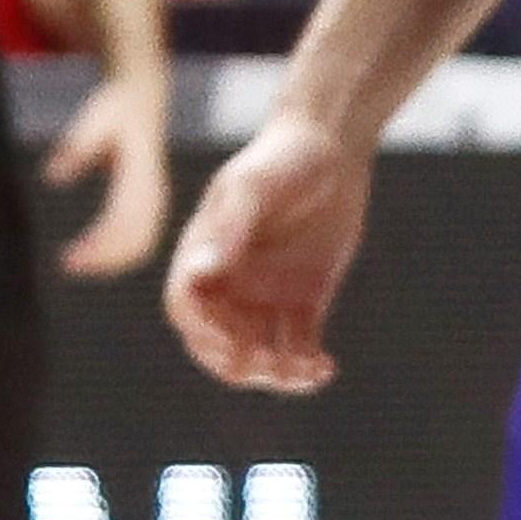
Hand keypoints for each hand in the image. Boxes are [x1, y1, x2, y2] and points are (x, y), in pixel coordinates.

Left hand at [45, 65, 174, 278]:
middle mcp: (153, 192)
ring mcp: (156, 200)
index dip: (99, 245)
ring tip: (76, 264)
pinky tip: (91, 257)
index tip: (71, 257)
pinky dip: (119, 255)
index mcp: (142, 175)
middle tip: (69, 265)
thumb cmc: (115, 110)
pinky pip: (141, 239)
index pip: (123, 222)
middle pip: (136, 241)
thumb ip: (76, 147)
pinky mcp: (151, 204)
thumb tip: (52, 175)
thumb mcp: (94, 120)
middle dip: (105, 260)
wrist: (142, 99)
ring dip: (112, 262)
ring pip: (141, 245)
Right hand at [163, 111, 368, 389]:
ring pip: (257, 354)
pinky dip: (307, 367)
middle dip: (240, 365)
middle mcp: (230, 280)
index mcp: (205, 253)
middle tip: (275, 367)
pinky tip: (326, 367)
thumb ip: (230, 228)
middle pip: (218, 344)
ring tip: (309, 371)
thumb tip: (202, 272)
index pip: (187, 309)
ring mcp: (266, 293)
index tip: (237, 346)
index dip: (204, 334)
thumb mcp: (255, 187)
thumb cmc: (284, 157)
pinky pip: (297, 348)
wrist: (333, 145)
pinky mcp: (303, 300)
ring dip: (276, 374)